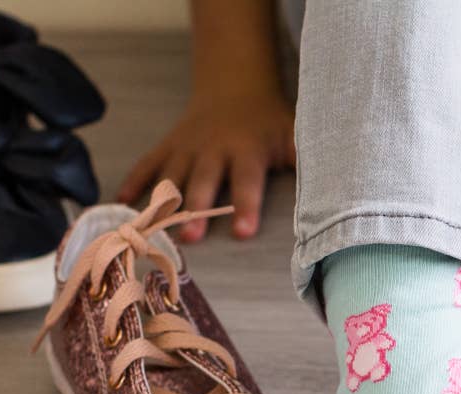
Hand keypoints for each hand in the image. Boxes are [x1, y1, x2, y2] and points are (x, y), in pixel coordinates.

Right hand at [117, 91, 294, 241]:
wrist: (236, 87)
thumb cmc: (271, 122)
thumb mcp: (295, 135)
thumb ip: (309, 160)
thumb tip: (340, 186)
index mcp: (247, 150)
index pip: (247, 182)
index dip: (245, 206)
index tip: (242, 232)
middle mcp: (214, 149)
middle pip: (204, 182)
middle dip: (198, 209)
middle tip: (192, 239)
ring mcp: (188, 147)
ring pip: (172, 176)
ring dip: (161, 202)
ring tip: (149, 228)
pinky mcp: (169, 147)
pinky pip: (148, 165)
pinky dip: (133, 183)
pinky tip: (120, 205)